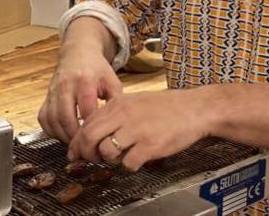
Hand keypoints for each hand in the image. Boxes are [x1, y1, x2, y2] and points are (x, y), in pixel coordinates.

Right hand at [38, 40, 121, 143]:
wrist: (78, 52)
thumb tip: (120, 125)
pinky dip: (51, 130)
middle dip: (76, 136)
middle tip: (86, 148)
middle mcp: (66, 85)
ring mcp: (53, 91)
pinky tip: (63, 135)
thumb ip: (117, 102)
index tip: (100, 138)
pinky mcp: (46, 96)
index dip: (92, 127)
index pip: (86, 109)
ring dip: (63, 136)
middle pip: (65, 117)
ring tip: (76, 144)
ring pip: (52, 119)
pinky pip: (43, 118)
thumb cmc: (97, 69)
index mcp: (85, 80)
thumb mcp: (112, 81)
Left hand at [67, 88, 215, 171]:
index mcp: (117, 104)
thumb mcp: (133, 102)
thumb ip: (112, 115)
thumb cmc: (164, 107)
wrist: (194, 109)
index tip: (75, 153)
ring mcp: (137, 131)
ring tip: (122, 156)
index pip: (86, 124)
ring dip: (110, 160)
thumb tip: (91, 132)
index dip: (76, 142)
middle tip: (92, 159)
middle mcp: (123, 115)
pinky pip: (128, 164)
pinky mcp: (150, 146)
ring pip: (107, 151)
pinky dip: (129, 166)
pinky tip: (138, 159)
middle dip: (87, 153)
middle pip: (89, 137)